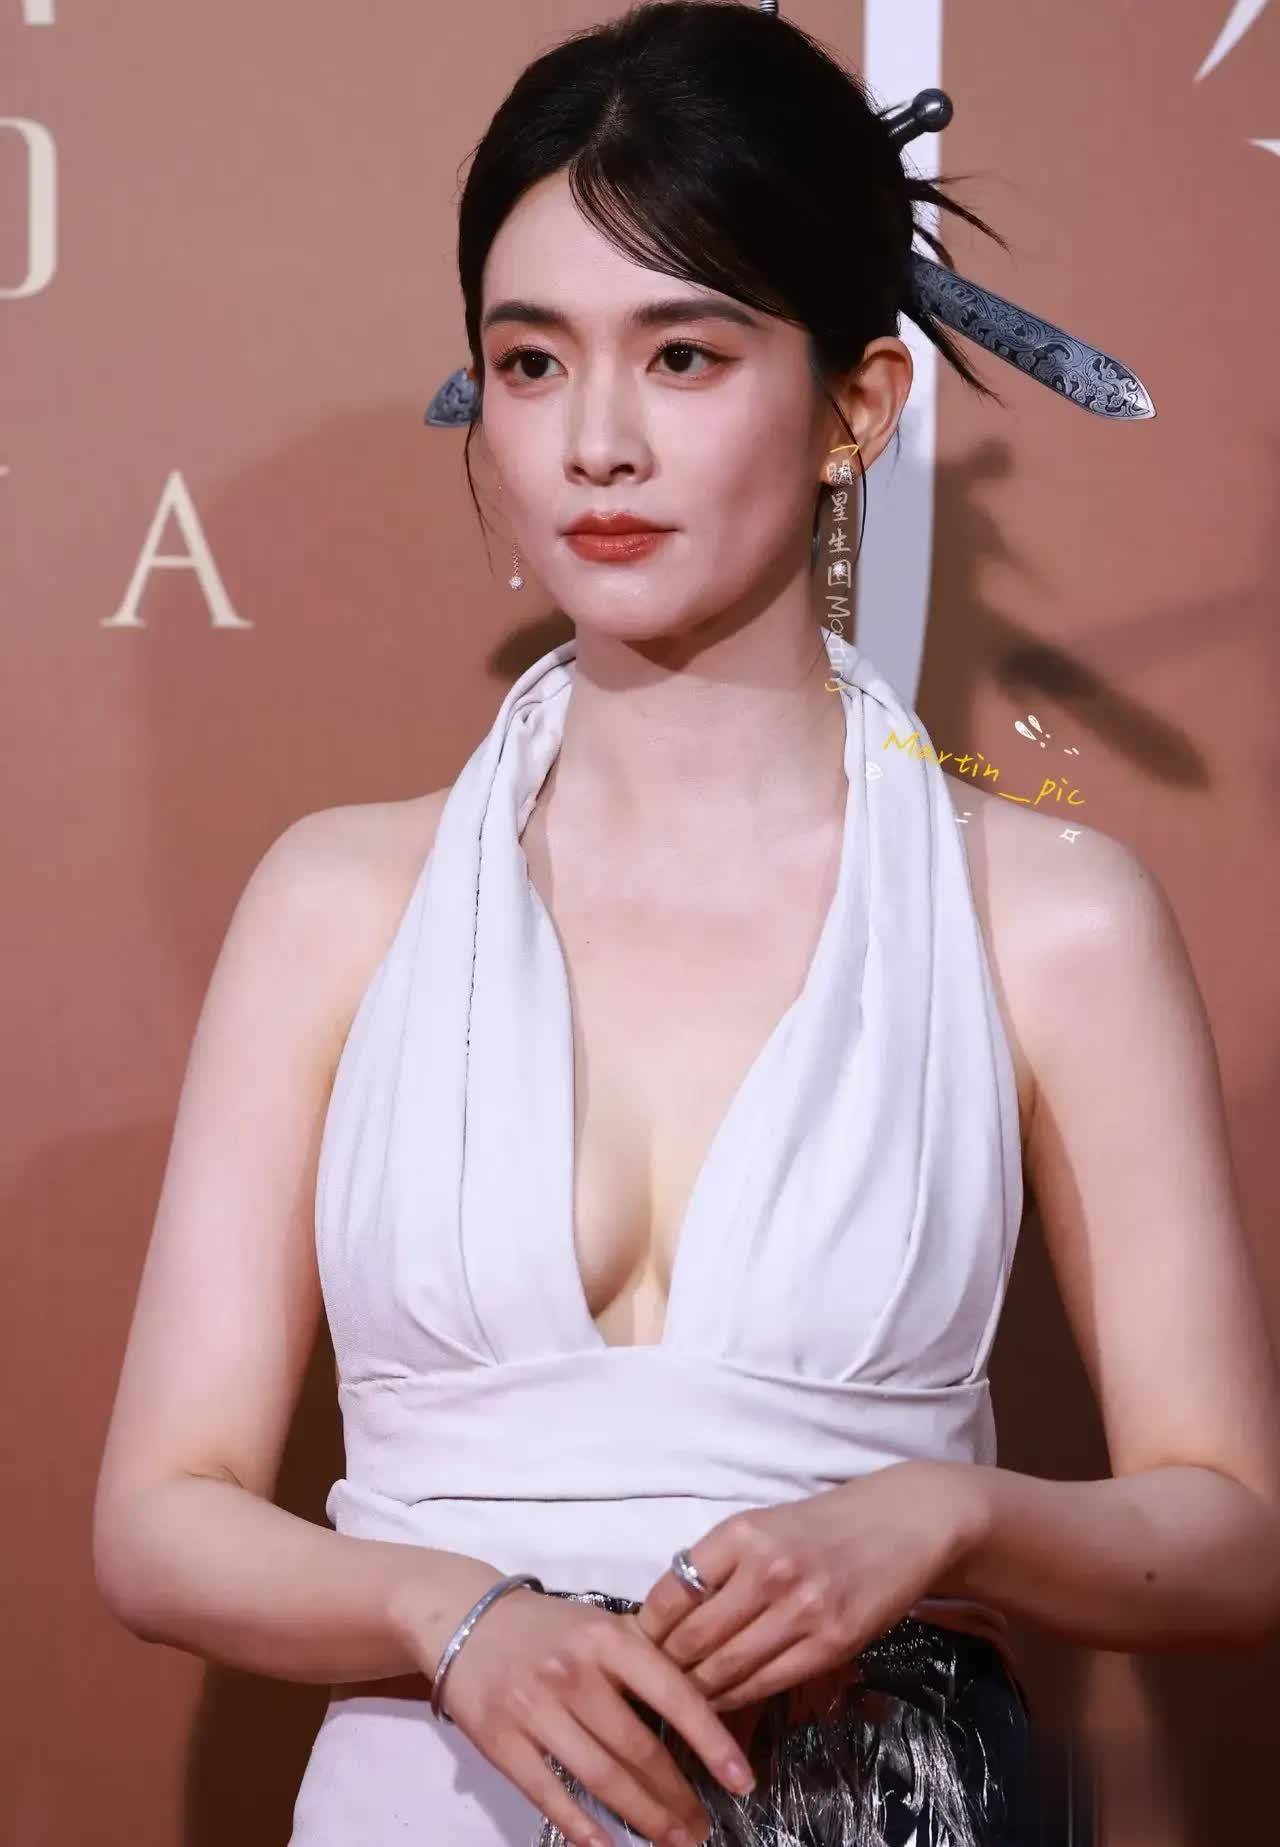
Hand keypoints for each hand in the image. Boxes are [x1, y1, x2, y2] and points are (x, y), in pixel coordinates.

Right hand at [398, 1584, 755, 1846]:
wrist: (466, 1620)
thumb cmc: (549, 1628)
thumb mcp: (601, 1624)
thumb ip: (647, 1656)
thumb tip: (710, 1700)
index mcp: (608, 1639)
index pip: (672, 1694)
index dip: (711, 1741)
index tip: (743, 1779)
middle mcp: (574, 1672)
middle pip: (637, 1749)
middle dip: (677, 1797)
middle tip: (702, 1827)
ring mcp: (534, 1708)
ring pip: (600, 1778)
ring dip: (643, 1818)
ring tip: (674, 1840)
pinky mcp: (499, 1740)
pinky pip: (549, 1794)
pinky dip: (583, 1827)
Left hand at [632, 1461, 980, 1711]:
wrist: (903, 1522)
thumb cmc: (823, 1524)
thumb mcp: (761, 1526)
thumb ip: (717, 1567)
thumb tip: (661, 1619)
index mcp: (740, 1534)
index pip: (670, 1595)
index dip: (644, 1631)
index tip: (633, 1648)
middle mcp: (768, 1571)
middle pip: (692, 1641)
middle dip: (663, 1670)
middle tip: (647, 1687)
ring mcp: (802, 1611)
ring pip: (725, 1671)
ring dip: (695, 1693)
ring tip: (679, 1701)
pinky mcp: (832, 1644)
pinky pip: (766, 1684)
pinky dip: (736, 1698)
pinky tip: (722, 1701)